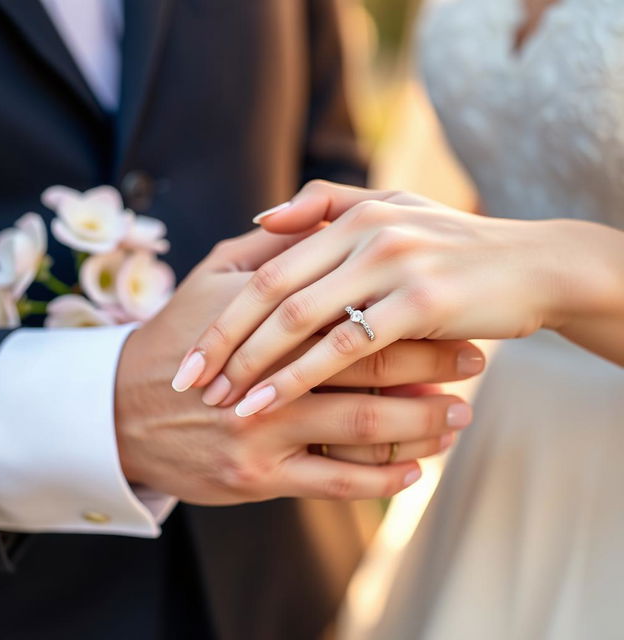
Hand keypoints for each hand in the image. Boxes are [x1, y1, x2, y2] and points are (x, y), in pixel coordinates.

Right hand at [115, 229, 482, 503]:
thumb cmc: (174, 337)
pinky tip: (416, 473)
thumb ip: (269, 252)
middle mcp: (268, 376)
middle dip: (431, 366)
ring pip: (362, 430)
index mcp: (265, 320)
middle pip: (368, 368)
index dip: (409, 315)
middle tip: (476, 361)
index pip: (352, 314)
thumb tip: (322, 220)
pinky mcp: (257, 477)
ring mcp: (263, 431)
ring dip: (420, 426)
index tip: (455, 313)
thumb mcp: (211, 280)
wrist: (117, 410)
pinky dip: (381, 481)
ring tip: (460, 418)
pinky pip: (334, 482)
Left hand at [174, 180, 617, 415]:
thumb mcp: (391, 212)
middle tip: (189, 383)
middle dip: (223, 343)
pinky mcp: (420, 301)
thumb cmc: (452, 247)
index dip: (222, 315)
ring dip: (253, 365)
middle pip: (269, 293)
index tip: (191, 356)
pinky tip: (271, 404)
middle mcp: (363, 233)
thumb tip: (261, 219)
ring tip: (222, 402)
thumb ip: (324, 207)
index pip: (263, 268)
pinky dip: (300, 377)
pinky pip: (344, 346)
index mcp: (349, 216)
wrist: (530, 264)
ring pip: (300, 320)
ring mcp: (390, 264)